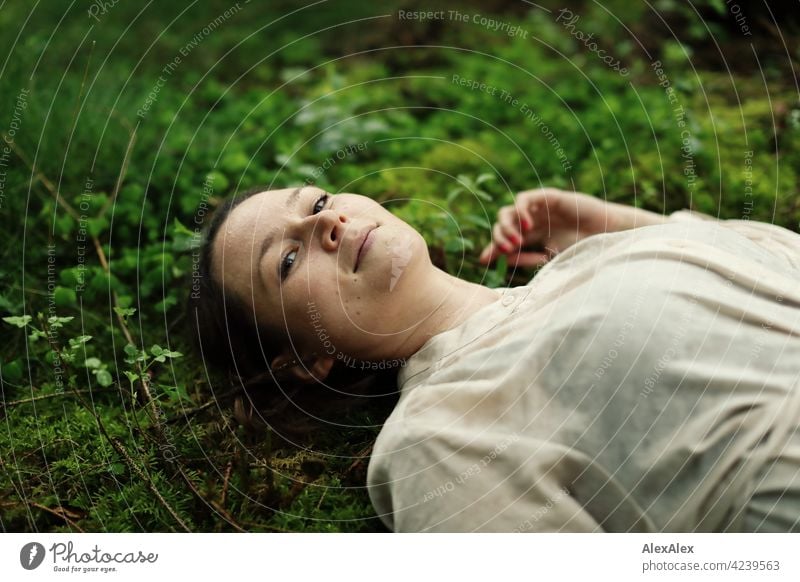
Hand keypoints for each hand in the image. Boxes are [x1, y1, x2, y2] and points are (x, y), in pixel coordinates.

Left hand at [478, 188, 623, 266]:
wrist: (609, 237)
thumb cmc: (583, 250)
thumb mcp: (548, 258)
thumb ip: (521, 257)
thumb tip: (487, 260)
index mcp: (533, 236)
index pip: (505, 240)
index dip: (493, 249)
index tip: (486, 261)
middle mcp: (533, 221)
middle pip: (503, 225)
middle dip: (498, 238)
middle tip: (507, 250)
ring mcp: (539, 208)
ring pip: (508, 211)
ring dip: (506, 227)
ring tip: (515, 242)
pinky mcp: (548, 197)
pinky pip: (523, 199)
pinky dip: (520, 211)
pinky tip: (527, 227)